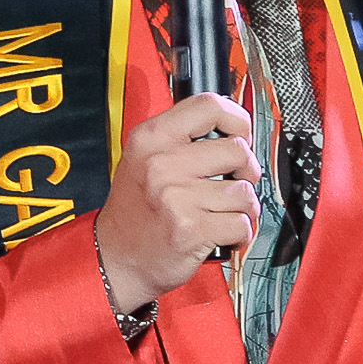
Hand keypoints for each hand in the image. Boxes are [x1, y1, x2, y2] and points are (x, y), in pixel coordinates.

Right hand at [94, 94, 260, 312]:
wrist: (116, 257)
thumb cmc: (134, 211)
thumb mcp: (143, 159)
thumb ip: (180, 139)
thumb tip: (232, 127)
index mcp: (151, 138)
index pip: (209, 106)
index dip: (237, 119)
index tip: (242, 134)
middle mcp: (161, 163)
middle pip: (237, 150)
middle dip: (246, 170)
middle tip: (234, 182)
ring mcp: (175, 197)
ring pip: (244, 191)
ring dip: (244, 207)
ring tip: (225, 213)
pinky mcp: (191, 229)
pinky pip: (241, 223)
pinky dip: (241, 233)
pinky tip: (223, 233)